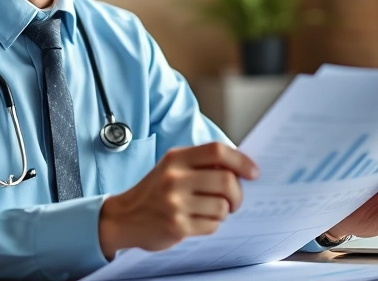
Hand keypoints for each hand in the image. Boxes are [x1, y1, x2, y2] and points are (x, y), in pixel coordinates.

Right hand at [98, 142, 258, 258]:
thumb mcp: (172, 167)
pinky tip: (198, 221)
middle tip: (234, 200)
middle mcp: (174, 177)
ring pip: (222, 207)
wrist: (124, 217)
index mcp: (176, 158)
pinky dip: (212, 225)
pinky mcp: (177, 226)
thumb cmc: (155, 191)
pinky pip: (212, 225)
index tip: (253, 172)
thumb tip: (240, 168)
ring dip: (224, 212)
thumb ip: (200, 164)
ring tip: (211, 211)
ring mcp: (175, 203)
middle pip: (226, 181)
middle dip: (237, 194)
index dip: (241, 161)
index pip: (217, 151)